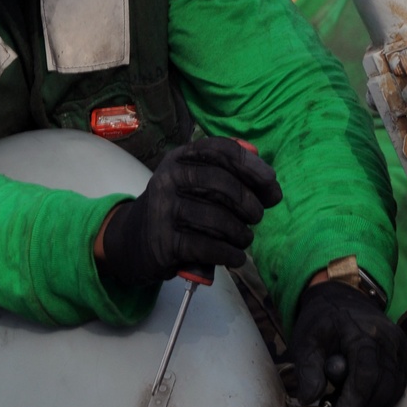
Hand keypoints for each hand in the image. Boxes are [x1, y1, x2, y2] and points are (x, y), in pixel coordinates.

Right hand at [98, 137, 281, 288]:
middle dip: (249, 203)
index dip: (251, 164)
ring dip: (241, 233)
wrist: (134, 240)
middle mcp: (169, 178)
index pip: (220, 149)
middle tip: (257, 217)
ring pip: (218, 219)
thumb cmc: (178, 209)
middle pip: (222, 183)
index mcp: (180, 158)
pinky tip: (235, 256)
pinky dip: (230, 254)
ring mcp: (164, 210)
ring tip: (245, 238)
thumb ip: (230, 176)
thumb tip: (271, 186)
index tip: (271, 182)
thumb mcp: (194, 182)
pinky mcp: (164, 242)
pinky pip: (208, 247)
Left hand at [290, 281, 406, 406]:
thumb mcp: (306, 341)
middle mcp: (390, 342)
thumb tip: (310, 400)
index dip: (353, 405)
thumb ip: (307, 370)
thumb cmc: (323, 320)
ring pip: (393, 392)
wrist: (344, 298)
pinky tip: (360, 396)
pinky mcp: (405, 357)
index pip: (366, 378)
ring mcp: (401, 349)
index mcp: (365, 334)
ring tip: (344, 401)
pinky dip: (380, 399)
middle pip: (383, 389)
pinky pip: (398, 387)